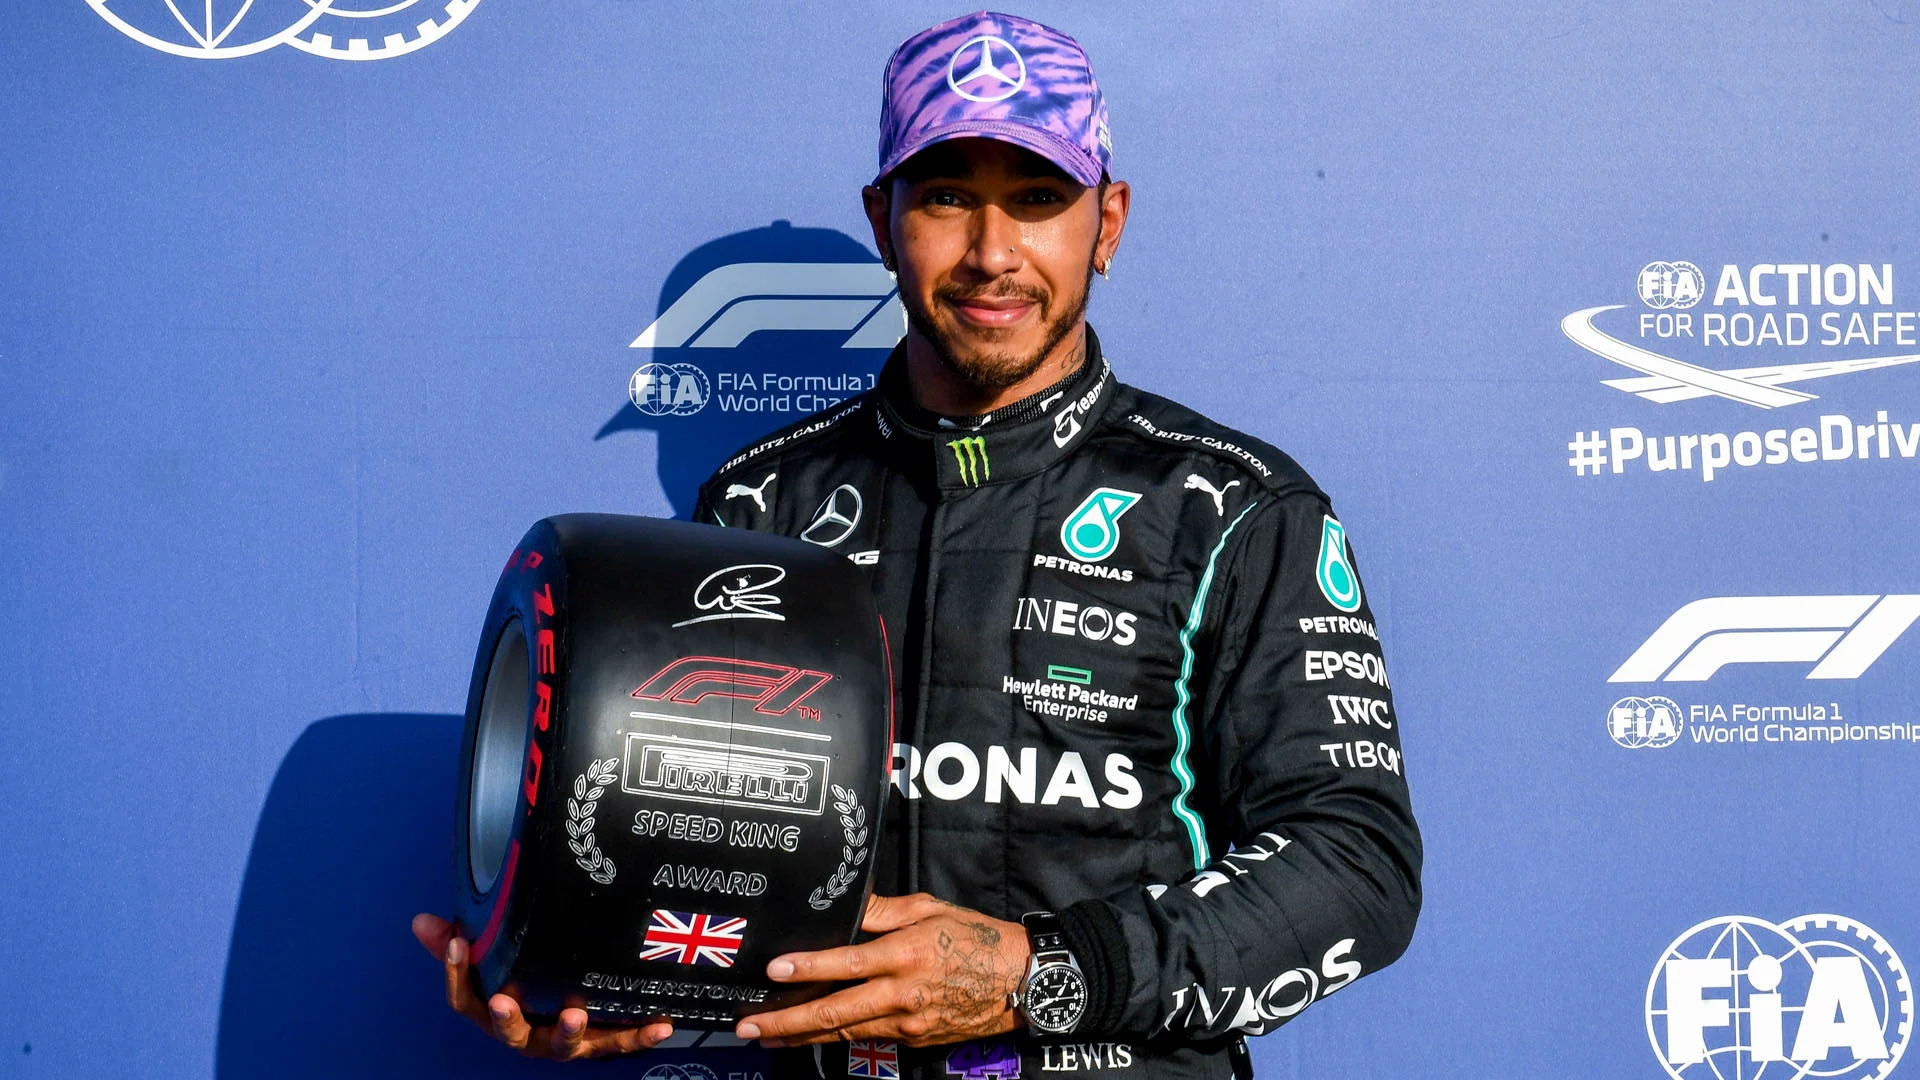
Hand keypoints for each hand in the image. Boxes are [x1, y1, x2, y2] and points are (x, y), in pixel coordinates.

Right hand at [411, 912, 674, 1059]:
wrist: (577, 1015)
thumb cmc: (528, 984)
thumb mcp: (497, 962)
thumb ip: (463, 944)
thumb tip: (422, 921)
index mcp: (498, 1012)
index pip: (465, 1000)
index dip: (455, 973)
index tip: (456, 942)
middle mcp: (528, 1033)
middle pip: (511, 1033)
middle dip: (508, 1019)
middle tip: (505, 1002)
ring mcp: (566, 1041)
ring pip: (564, 1045)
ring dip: (568, 1033)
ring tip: (575, 1014)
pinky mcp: (603, 1040)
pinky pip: (622, 1040)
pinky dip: (641, 1035)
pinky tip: (662, 1023)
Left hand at [734, 893, 1030, 1047]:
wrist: (1020, 982)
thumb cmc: (978, 938)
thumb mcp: (931, 909)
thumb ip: (883, 910)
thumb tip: (845, 901)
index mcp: (907, 954)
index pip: (847, 962)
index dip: (807, 968)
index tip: (774, 970)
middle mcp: (903, 994)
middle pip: (834, 1012)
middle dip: (786, 1021)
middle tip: (749, 1026)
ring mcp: (907, 1023)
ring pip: (844, 1032)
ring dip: (800, 1036)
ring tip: (767, 1036)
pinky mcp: (913, 1040)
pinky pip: (865, 1037)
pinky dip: (832, 1038)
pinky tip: (808, 1036)